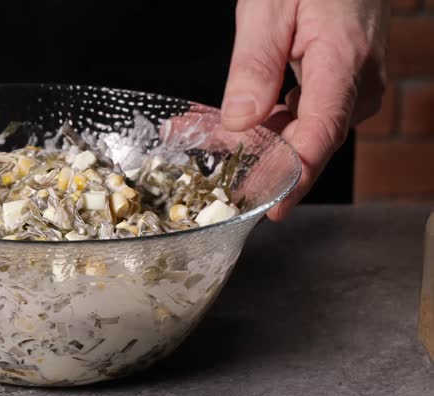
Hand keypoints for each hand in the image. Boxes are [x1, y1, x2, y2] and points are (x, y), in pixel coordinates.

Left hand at [221, 0, 387, 219]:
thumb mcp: (268, 7)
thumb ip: (255, 65)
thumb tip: (241, 121)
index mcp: (343, 62)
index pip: (321, 135)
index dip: (296, 177)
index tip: (273, 206)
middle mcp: (357, 83)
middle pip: (309, 142)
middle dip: (262, 164)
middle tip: (216, 180)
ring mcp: (354, 86)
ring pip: (303, 131)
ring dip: (259, 141)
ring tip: (207, 140)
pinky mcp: (344, 84)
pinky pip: (305, 115)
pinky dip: (270, 122)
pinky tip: (235, 123)